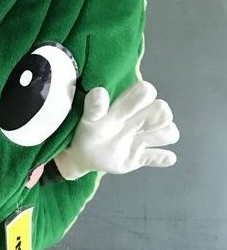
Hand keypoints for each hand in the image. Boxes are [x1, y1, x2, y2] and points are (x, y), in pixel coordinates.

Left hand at [54, 81, 178, 179]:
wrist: (82, 155)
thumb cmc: (86, 131)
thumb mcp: (89, 118)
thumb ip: (94, 105)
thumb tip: (100, 91)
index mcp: (124, 107)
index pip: (146, 92)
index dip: (145, 97)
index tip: (132, 108)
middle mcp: (136, 120)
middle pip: (162, 109)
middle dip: (160, 116)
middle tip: (143, 126)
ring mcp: (139, 139)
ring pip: (168, 132)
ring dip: (163, 136)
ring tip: (143, 142)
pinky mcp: (139, 158)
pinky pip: (158, 157)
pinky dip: (163, 158)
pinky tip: (164, 157)